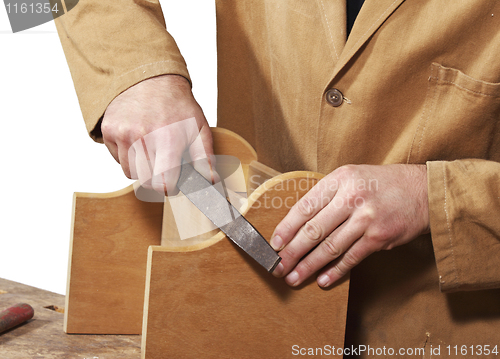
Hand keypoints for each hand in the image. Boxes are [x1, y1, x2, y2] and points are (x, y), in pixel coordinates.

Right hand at [101, 74, 214, 193]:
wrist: (150, 78)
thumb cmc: (177, 105)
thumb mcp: (198, 128)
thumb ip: (205, 158)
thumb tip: (210, 181)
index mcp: (168, 139)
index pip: (163, 183)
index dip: (170, 187)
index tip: (174, 182)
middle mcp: (142, 137)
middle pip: (145, 181)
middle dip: (156, 179)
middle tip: (164, 165)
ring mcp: (122, 134)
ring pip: (129, 171)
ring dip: (141, 167)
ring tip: (152, 148)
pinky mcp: (108, 131)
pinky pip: (117, 158)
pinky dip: (128, 155)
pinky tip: (138, 140)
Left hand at [270, 164, 429, 286]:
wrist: (424, 191)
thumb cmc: (382, 184)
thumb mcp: (352, 176)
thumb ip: (327, 195)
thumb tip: (298, 222)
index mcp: (340, 179)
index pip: (305, 207)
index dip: (286, 228)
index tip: (274, 244)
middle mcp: (352, 198)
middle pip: (313, 230)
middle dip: (292, 252)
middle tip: (278, 267)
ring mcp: (366, 219)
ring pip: (329, 247)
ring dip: (308, 266)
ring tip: (294, 277)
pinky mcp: (379, 238)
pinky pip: (351, 258)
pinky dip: (335, 271)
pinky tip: (322, 280)